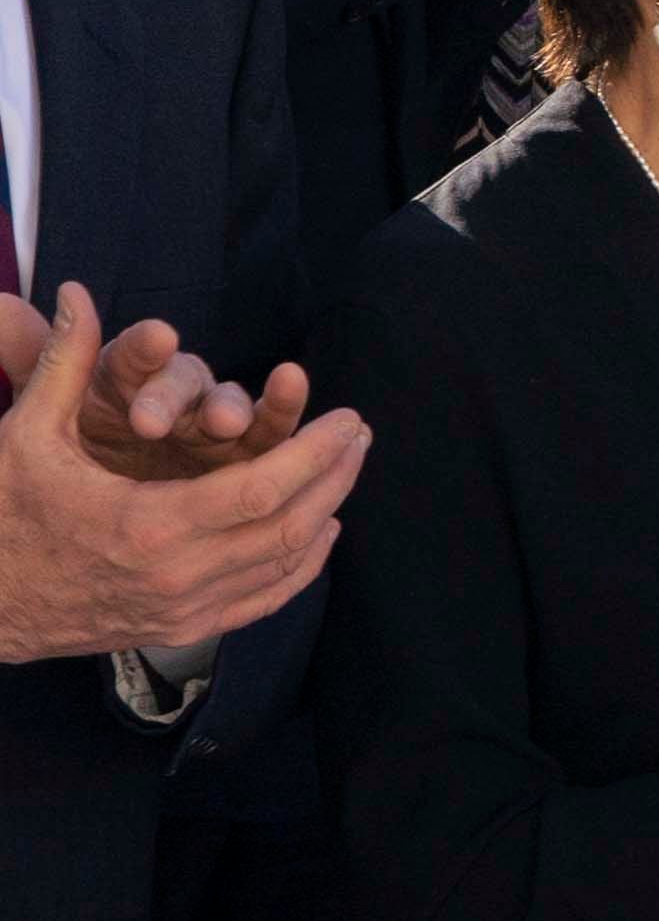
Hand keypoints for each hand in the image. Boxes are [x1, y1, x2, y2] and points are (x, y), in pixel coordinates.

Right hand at [0, 286, 366, 663]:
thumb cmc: (0, 514)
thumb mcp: (26, 435)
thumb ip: (64, 364)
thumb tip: (77, 292)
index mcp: (148, 524)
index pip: (264, 490)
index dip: (316, 453)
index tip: (348, 418)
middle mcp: (176, 575)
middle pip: (290, 526)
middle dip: (335, 475)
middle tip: (360, 434)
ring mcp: (182, 610)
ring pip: (283, 566)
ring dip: (326, 513)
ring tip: (347, 467)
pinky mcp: (180, 628)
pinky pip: (262, 601)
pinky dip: (300, 567)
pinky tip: (317, 531)